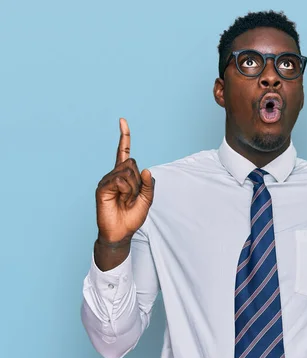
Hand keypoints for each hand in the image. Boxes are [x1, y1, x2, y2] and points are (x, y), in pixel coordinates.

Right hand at [95, 118, 154, 243]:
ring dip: (133, 188)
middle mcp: (114, 175)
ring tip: (126, 200)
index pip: (124, 152)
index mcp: (124, 175)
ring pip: (128, 172)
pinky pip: (119, 181)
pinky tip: (120, 199)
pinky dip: (126, 190)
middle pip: (132, 163)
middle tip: (133, 196)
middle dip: (139, 181)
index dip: (124, 137)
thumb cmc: (132, 216)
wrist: (121, 232)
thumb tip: (146, 169)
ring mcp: (107, 180)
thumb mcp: (147, 200)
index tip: (122, 121)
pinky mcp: (102, 188)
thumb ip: (149, 185)